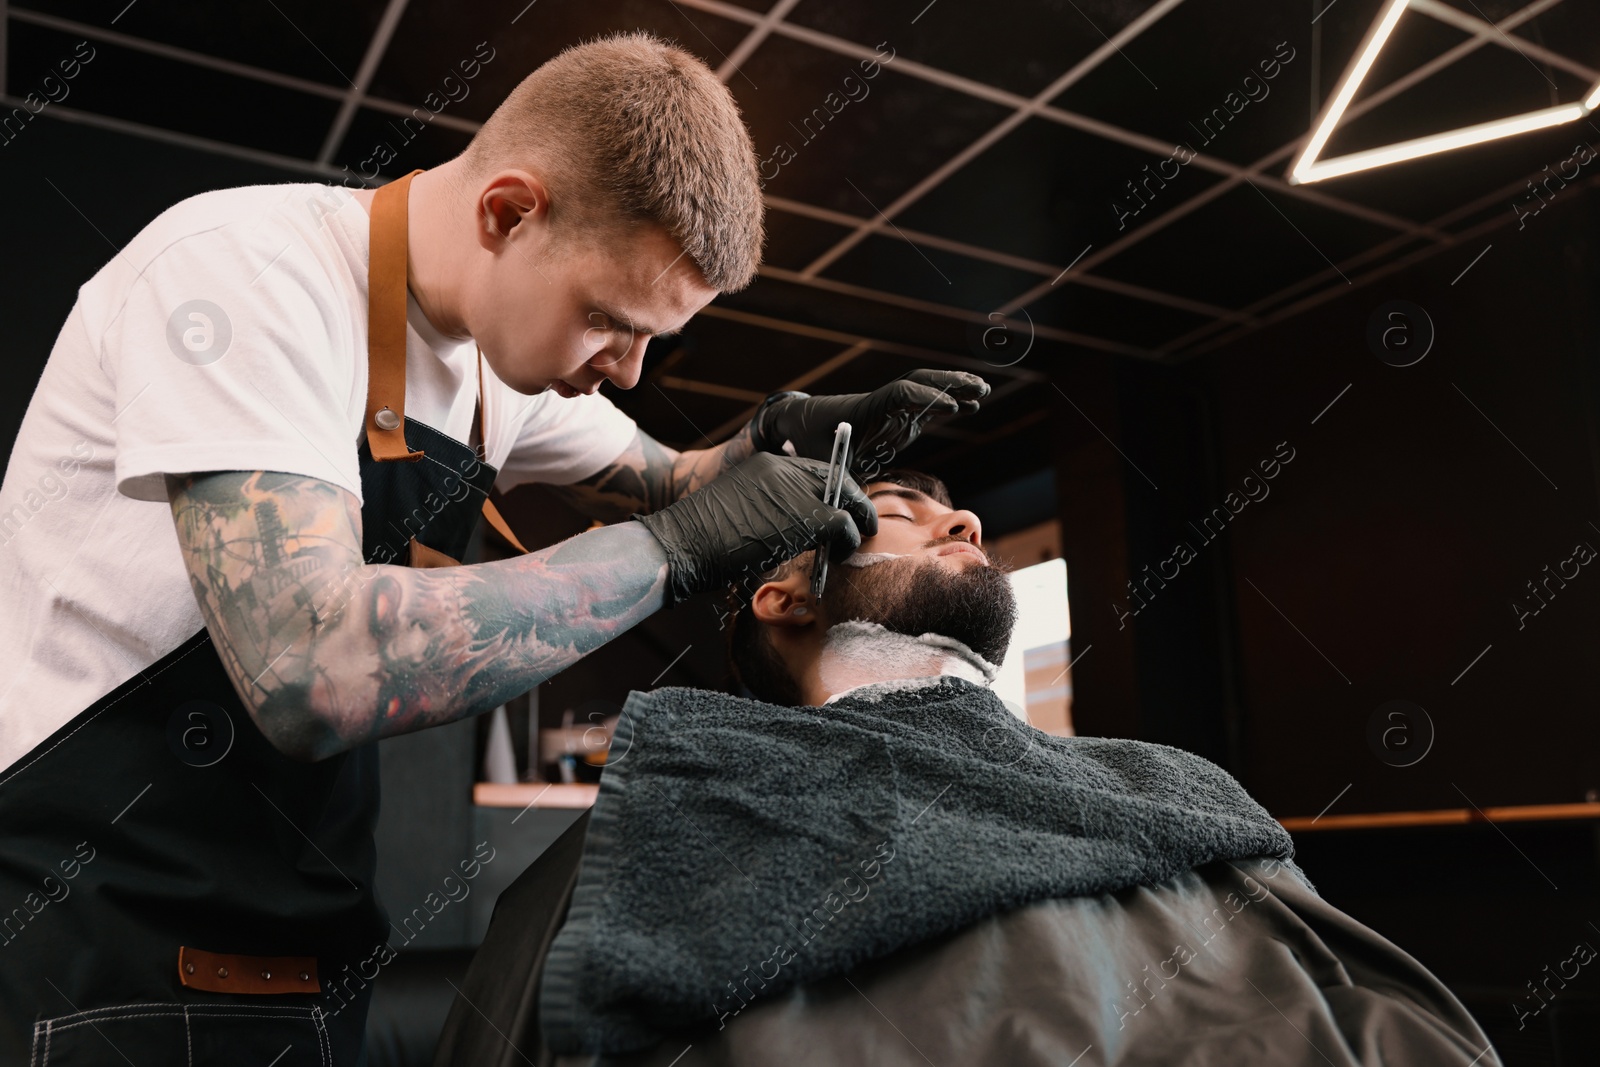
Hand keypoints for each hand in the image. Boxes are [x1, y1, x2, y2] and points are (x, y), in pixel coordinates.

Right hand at [632, 453, 877, 603]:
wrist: (680, 545)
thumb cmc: (698, 540)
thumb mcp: (736, 511)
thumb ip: (768, 510)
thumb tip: (794, 530)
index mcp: (765, 464)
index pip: (815, 469)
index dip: (832, 490)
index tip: (837, 510)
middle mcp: (783, 468)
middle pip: (838, 476)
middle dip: (853, 501)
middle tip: (860, 525)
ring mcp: (796, 490)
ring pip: (848, 498)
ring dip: (857, 523)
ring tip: (852, 544)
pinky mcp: (806, 516)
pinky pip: (845, 524)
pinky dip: (850, 540)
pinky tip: (841, 555)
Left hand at [748, 369, 988, 478]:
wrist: (801, 424)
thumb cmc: (812, 444)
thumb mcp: (825, 468)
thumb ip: (841, 490)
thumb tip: (853, 520)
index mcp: (868, 411)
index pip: (901, 395)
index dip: (925, 399)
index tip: (950, 408)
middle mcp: (883, 406)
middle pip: (920, 383)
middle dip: (949, 384)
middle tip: (979, 388)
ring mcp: (892, 411)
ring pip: (926, 391)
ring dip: (954, 388)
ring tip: (982, 391)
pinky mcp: (897, 419)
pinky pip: (926, 407)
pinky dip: (948, 405)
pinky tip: (970, 406)